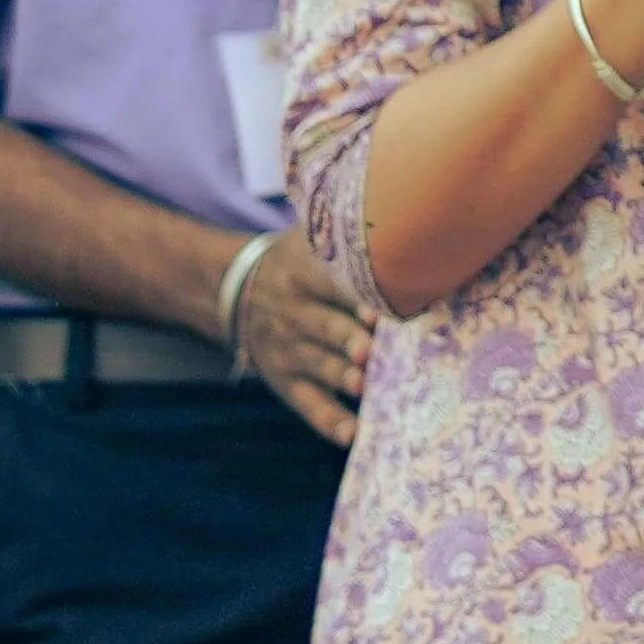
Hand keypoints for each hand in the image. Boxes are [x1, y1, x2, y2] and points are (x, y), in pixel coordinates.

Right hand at [225, 233, 375, 445]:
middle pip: (325, 328)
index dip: (355, 296)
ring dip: (343, 378)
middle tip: (371, 349)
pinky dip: (329, 421)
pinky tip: (352, 435)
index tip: (380, 305)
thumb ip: (349, 229)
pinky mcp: (285, 381)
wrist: (236, 286)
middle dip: (349, 340)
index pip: (330, 284)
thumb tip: (408, 208)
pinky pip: (307, 404)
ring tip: (366, 386)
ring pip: (317, 366)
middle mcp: (293, 313)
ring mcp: (288, 350)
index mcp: (301, 273)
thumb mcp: (308, 236)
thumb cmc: (298, 259)